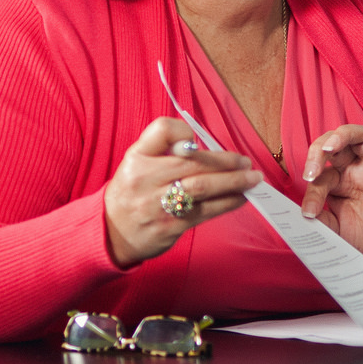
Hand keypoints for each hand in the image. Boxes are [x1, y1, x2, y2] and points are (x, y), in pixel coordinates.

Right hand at [103, 117, 263, 268]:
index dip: (185, 133)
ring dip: (233, 182)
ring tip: (252, 179)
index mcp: (137, 157)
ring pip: (203, 187)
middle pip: (193, 163)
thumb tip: (204, 147)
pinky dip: (227, 203)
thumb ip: (164, 149)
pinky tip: (240, 198)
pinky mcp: (170, 226)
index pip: (163, 130)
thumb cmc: (133, 192)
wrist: (110, 233)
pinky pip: (205, 211)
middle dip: (226, 162)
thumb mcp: (137, 163)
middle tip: (246, 163)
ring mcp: (157, 204)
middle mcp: (145, 178)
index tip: (198, 141)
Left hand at [298, 110, 362, 273]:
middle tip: (311, 171)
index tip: (309, 214)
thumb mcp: (334, 230)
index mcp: (336, 181)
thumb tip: (298, 214)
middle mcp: (352, 169)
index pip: (320, 176)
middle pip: (333, 145)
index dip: (312, 193)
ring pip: (358, 137)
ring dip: (341, 136)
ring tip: (330, 146)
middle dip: (317, 152)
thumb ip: (319, 219)